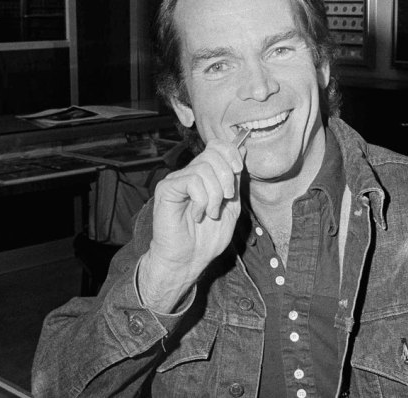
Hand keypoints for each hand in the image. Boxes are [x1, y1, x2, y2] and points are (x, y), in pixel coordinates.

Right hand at [138, 138, 244, 312]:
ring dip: (215, 194)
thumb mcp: (232, 206)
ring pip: (203, 168)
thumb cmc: (207, 238)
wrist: (189, 260)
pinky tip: (198, 214)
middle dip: (227, 176)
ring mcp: (177, 180)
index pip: (217, 146)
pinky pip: (191, 181)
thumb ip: (236, 180)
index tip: (239, 170)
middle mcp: (189, 173)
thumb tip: (241, 150)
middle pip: (212, 153)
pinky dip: (201, 200)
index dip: (231, 152)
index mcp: (205, 175)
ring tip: (211, 213)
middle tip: (227, 199)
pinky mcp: (166, 189)